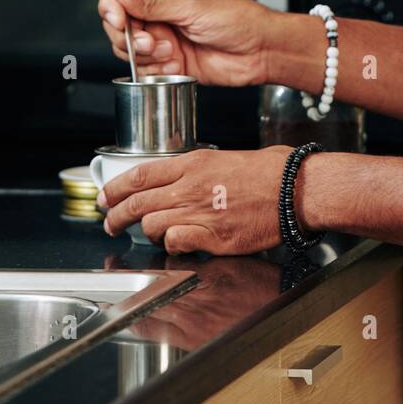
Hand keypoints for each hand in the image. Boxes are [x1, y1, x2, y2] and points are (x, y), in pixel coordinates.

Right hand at [98, 0, 276, 85]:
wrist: (259, 51)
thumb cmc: (237, 19)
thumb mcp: (193, 6)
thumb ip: (153, 3)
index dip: (111, 6)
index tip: (119, 20)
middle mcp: (159, 14)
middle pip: (117, 23)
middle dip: (128, 36)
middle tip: (150, 42)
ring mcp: (163, 38)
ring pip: (127, 49)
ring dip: (143, 55)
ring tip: (170, 52)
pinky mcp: (168, 62)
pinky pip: (144, 69)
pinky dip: (154, 70)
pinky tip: (175, 64)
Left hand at [98, 147, 292, 253]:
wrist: (295, 189)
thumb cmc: (271, 172)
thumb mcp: (227, 158)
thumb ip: (201, 170)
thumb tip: (186, 180)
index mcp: (194, 163)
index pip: (140, 174)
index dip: (116, 187)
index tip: (107, 196)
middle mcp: (190, 186)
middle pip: (137, 202)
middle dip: (117, 215)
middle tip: (111, 223)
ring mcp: (200, 212)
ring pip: (151, 224)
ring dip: (147, 232)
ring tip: (150, 236)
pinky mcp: (212, 236)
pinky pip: (175, 242)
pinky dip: (171, 245)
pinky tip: (177, 243)